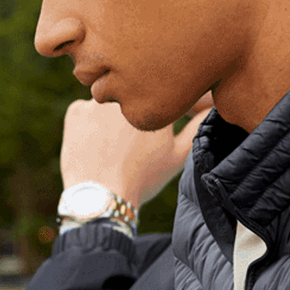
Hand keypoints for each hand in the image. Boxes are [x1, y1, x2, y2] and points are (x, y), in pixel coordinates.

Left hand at [60, 94, 212, 205]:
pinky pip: (85, 112)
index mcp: (154, 101)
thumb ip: (197, 126)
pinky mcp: (75, 110)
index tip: (156, 131)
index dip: (162, 110)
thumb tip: (213, 107)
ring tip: (112, 148)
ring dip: (111, 119)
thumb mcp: (178, 155)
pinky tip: (94, 147)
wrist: (100, 197)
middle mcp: (126, 92)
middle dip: (134, 114)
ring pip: (109, 104)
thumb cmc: (143, 178)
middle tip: (131, 146)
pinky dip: (89, 126)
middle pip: (132, 97)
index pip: (162, 94)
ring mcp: (98, 99)